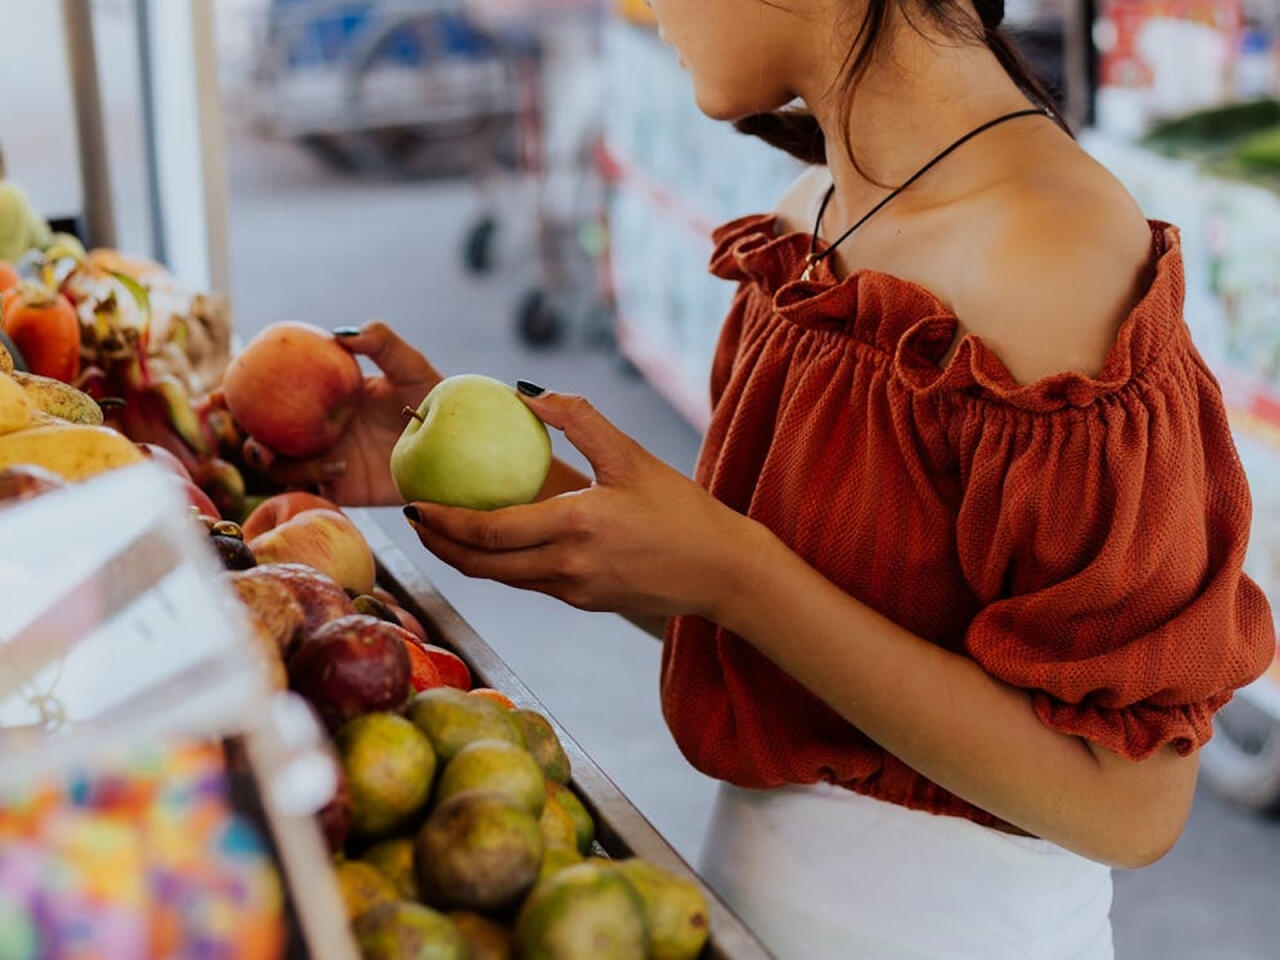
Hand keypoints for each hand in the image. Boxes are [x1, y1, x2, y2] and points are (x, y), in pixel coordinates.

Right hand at [245, 322, 441, 505]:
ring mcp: (325, 459)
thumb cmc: (435, 400)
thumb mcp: (411, 368)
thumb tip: (340, 331)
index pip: (273, 391)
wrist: (453, 448)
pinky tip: (340, 463)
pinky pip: (311, 488)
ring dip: (276, 459)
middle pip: (263, 435)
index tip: (220, 391)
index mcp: (322, 395)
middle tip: (239, 427)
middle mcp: (317, 429)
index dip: (241, 392)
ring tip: (282, 449)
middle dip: (241, 435)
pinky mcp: (340, 488)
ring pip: (280, 466)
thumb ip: (382, 344)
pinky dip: (313, 476)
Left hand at [404, 389, 760, 618]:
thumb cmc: (681, 509)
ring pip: (502, 579)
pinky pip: (528, 582)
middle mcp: (567, 567)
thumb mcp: (631, 455)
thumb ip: (578, 419)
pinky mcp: (584, 602)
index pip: (490, 532)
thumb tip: (526, 392)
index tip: (414, 504)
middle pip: (482, 565)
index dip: (444, 521)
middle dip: (440, 545)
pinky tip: (494, 542)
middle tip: (413, 520)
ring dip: (465, 558)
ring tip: (441, 531)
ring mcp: (574, 591)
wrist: (722, 572)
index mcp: (575, 527)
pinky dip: (500, 564)